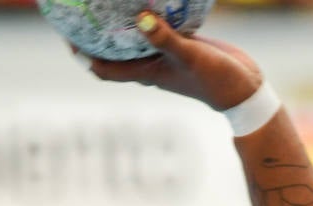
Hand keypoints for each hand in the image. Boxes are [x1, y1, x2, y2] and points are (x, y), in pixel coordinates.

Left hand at [86, 14, 262, 111]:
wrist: (245, 89)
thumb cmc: (217, 80)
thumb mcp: (191, 56)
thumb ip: (166, 38)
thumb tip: (140, 18)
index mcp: (146, 73)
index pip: (104, 69)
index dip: (83, 56)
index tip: (68, 36)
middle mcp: (151, 66)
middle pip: (113, 52)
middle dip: (95, 35)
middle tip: (82, 10)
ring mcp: (165, 55)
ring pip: (134, 39)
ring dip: (120, 24)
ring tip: (108, 0)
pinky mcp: (181, 44)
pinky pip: (157, 29)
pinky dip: (148, 16)